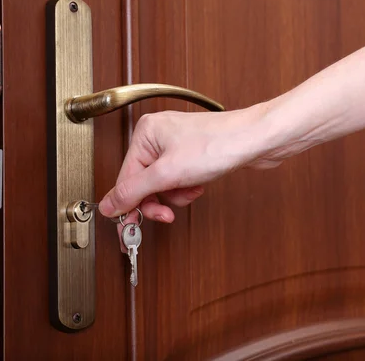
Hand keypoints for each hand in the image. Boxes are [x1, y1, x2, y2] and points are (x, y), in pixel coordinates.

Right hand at [98, 103, 284, 228]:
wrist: (257, 140)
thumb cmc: (219, 144)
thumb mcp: (168, 174)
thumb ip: (133, 191)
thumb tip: (108, 205)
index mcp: (145, 133)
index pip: (125, 178)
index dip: (129, 205)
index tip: (128, 230)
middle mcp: (157, 137)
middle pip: (143, 183)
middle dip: (157, 200)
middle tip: (165, 215)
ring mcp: (175, 146)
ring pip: (161, 185)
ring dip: (175, 195)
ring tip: (191, 189)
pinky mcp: (191, 155)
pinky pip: (177, 181)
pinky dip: (187, 188)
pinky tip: (199, 184)